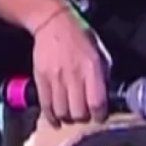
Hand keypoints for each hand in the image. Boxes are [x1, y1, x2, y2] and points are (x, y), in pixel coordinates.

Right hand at [31, 6, 111, 125]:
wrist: (53, 25)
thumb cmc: (81, 37)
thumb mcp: (100, 52)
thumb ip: (103, 74)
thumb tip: (105, 96)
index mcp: (91, 67)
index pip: (96, 102)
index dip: (100, 115)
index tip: (101, 117)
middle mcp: (74, 75)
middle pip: (78, 112)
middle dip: (84, 119)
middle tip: (86, 116)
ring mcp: (55, 79)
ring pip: (62, 112)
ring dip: (68, 119)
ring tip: (72, 116)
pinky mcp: (40, 80)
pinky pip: (46, 106)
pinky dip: (52, 117)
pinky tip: (57, 120)